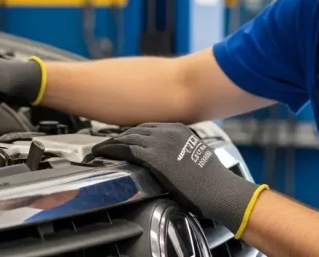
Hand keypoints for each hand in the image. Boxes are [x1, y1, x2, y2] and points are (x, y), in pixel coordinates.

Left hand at [87, 122, 261, 234]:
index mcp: (180, 130)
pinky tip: (100, 153)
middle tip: (106, 145)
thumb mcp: (195, 157)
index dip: (132, 134)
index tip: (122, 140)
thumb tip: (169, 160)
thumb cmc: (211, 182)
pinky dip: (109, 150)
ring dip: (111, 143)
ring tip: (99, 149)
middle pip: (135, 130)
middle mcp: (169, 131)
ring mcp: (160, 142)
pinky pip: (125, 149)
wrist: (219, 190)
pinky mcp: (154, 156)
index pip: (148, 128)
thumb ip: (179, 152)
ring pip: (127, 137)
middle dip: (119, 137)